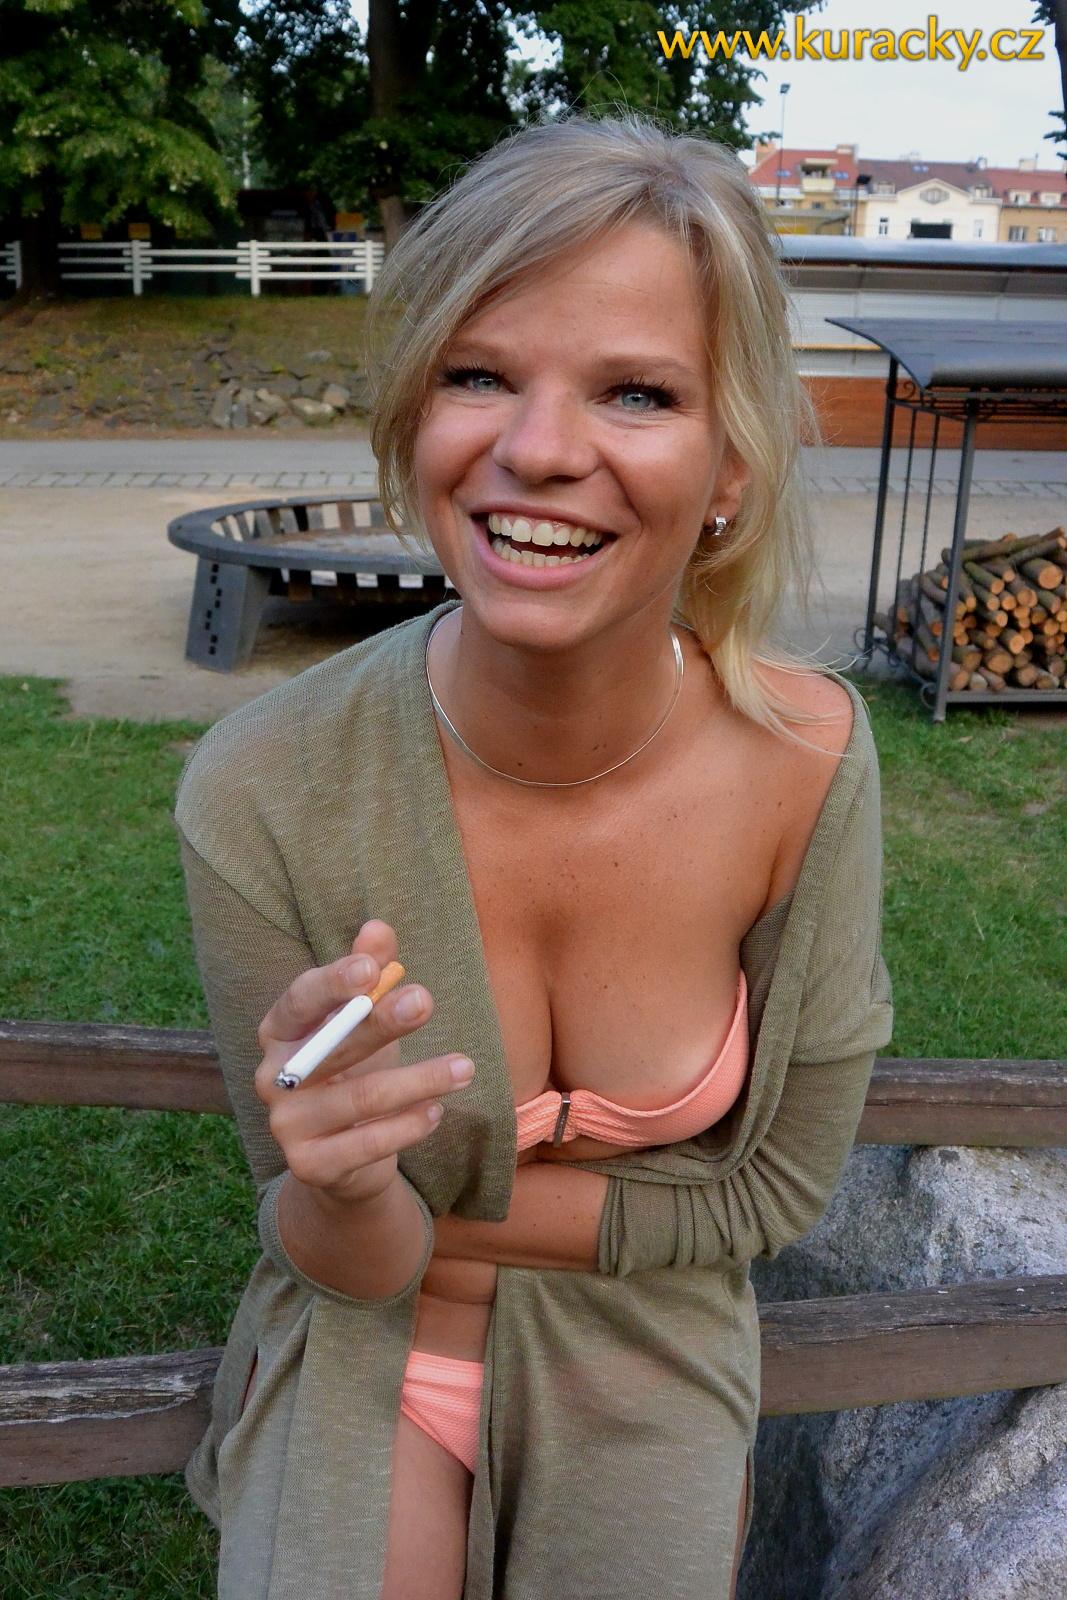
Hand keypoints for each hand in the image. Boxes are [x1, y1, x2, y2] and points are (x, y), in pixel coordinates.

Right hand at [254, 919, 474, 1206]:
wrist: (341, 1159)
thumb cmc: (353, 1071)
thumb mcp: (362, 1021)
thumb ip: (368, 972)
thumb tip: (377, 927)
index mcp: (279, 1031)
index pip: (300, 1000)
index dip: (334, 982)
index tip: (373, 970)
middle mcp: (272, 1077)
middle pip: (331, 1046)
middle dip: (381, 1022)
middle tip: (426, 1000)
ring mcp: (286, 1126)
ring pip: (360, 1099)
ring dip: (419, 1080)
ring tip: (465, 1068)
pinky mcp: (310, 1166)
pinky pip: (367, 1144)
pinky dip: (408, 1126)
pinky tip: (437, 1111)